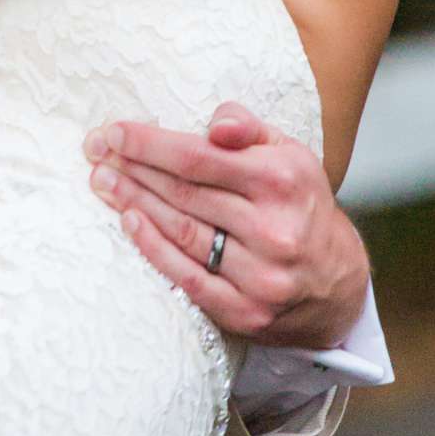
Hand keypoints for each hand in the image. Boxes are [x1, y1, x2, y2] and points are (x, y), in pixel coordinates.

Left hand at [83, 103, 370, 347]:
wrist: (339, 283)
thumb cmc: (300, 204)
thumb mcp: (289, 154)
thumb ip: (248, 128)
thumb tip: (216, 124)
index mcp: (282, 181)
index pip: (198, 157)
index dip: (149, 144)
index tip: (113, 133)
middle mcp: (274, 229)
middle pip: (184, 194)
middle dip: (133, 170)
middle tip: (95, 153)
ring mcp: (261, 275)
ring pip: (181, 232)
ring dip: (134, 204)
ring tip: (103, 182)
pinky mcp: (247, 311)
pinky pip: (188, 277)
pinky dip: (153, 249)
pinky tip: (129, 222)